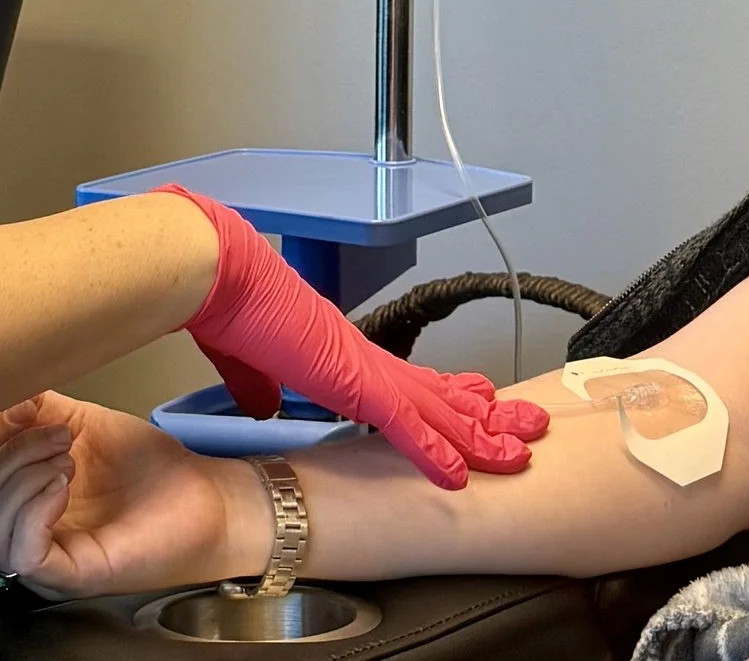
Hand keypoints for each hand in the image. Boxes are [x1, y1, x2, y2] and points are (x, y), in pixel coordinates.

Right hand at [0, 394, 247, 595]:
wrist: (202, 495)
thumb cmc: (146, 467)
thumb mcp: (82, 423)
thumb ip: (39, 409)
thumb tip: (6, 394)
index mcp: (21, 494)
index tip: (24, 406)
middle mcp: (25, 530)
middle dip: (9, 451)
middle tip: (60, 436)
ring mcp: (45, 558)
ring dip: (21, 477)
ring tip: (67, 458)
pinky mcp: (70, 574)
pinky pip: (21, 553)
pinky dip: (33, 510)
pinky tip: (63, 485)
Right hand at [159, 185, 546, 487]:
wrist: (221, 275)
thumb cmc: (228, 305)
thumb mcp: (247, 360)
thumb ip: (259, 384)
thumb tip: (260, 404)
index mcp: (339, 352)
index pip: (406, 381)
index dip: (444, 397)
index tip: (478, 404)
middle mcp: (362, 357)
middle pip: (437, 393)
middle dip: (485, 414)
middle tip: (527, 427)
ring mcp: (362, 367)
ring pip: (436, 408)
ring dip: (479, 434)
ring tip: (520, 450)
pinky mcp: (353, 380)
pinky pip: (404, 423)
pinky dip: (434, 450)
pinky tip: (459, 473)